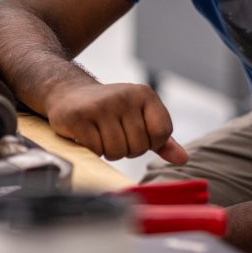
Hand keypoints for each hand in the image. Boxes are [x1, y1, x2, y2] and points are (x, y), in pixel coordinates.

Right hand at [45, 81, 187, 163]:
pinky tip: (86, 135)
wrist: (69, 93)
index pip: (162, 133)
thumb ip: (162, 139)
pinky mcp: (79, 117)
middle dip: (126, 149)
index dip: (150, 143)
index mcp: (145, 94)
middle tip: (112, 134)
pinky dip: (92, 150)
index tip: (135, 134)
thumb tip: (182, 159)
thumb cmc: (110, 110)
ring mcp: (101, 105)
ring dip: (108, 152)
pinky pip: (96, 150)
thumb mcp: (140, 117)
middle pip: (139, 146)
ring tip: (100, 134)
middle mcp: (125, 96)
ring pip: (117, 152)